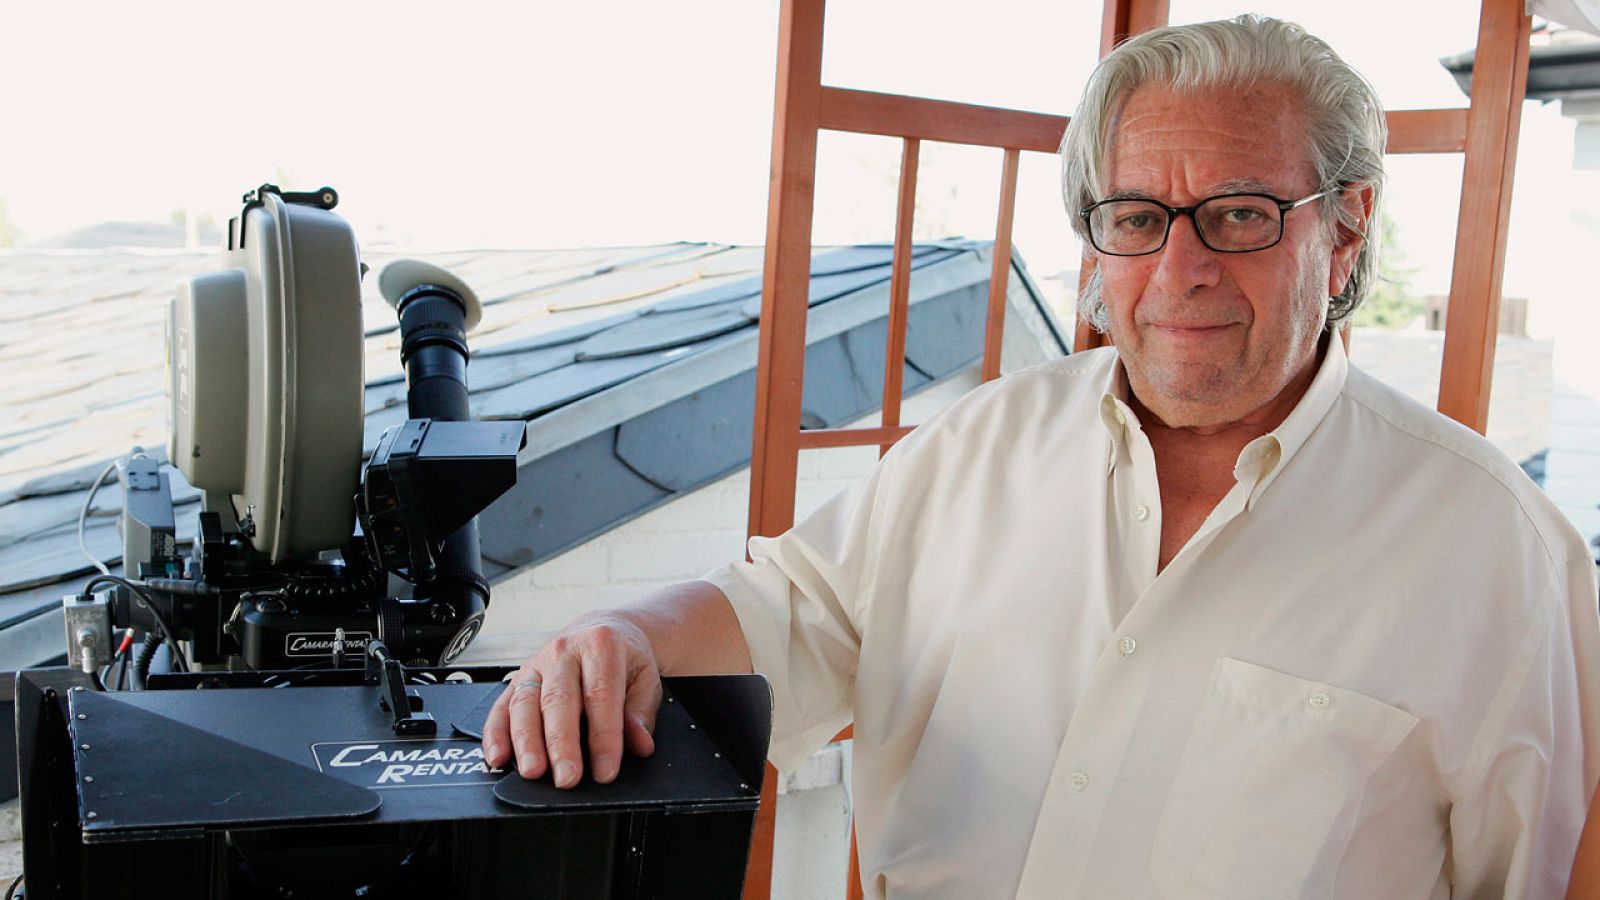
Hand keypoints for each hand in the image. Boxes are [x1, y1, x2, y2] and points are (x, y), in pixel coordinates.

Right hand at [481, 614, 662, 787]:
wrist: (604, 629)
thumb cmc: (625, 658)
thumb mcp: (646, 679)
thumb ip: (641, 714)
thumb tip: (640, 745)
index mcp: (601, 645)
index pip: (600, 696)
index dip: (603, 738)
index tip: (605, 771)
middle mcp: (564, 651)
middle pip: (559, 700)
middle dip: (561, 744)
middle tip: (567, 778)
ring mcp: (537, 664)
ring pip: (525, 703)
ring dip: (526, 741)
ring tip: (533, 771)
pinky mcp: (518, 678)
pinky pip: (502, 705)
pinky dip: (496, 733)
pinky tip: (498, 757)